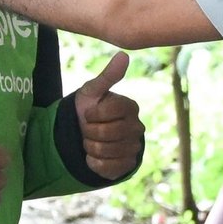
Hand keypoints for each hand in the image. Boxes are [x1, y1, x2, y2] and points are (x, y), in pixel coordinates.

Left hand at [74, 52, 143, 180]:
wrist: (85, 134)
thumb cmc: (89, 108)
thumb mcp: (92, 91)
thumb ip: (108, 75)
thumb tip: (124, 55)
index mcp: (130, 107)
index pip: (106, 112)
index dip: (91, 114)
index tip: (89, 113)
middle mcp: (137, 127)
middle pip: (105, 134)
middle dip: (89, 132)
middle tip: (89, 128)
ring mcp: (134, 147)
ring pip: (105, 151)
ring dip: (90, 147)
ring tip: (92, 140)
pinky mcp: (128, 166)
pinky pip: (107, 168)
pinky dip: (94, 162)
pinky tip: (95, 155)